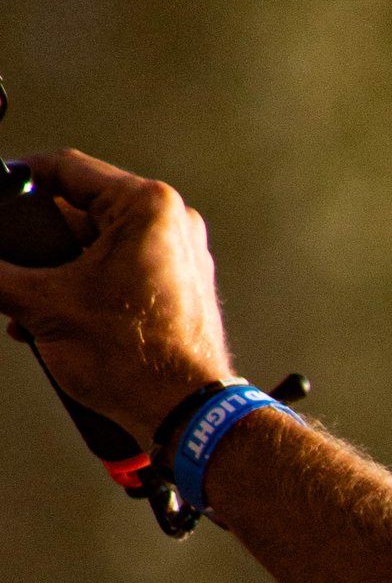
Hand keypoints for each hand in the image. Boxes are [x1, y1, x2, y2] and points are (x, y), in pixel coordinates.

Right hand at [0, 147, 234, 436]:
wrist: (184, 413)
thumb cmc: (139, 360)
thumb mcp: (44, 307)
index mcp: (146, 207)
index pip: (66, 169)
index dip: (20, 180)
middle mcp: (169, 223)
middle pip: (79, 210)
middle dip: (35, 243)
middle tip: (11, 262)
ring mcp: (176, 256)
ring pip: (94, 245)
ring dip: (53, 272)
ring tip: (27, 303)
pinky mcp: (175, 286)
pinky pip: (116, 269)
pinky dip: (81, 287)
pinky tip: (51, 319)